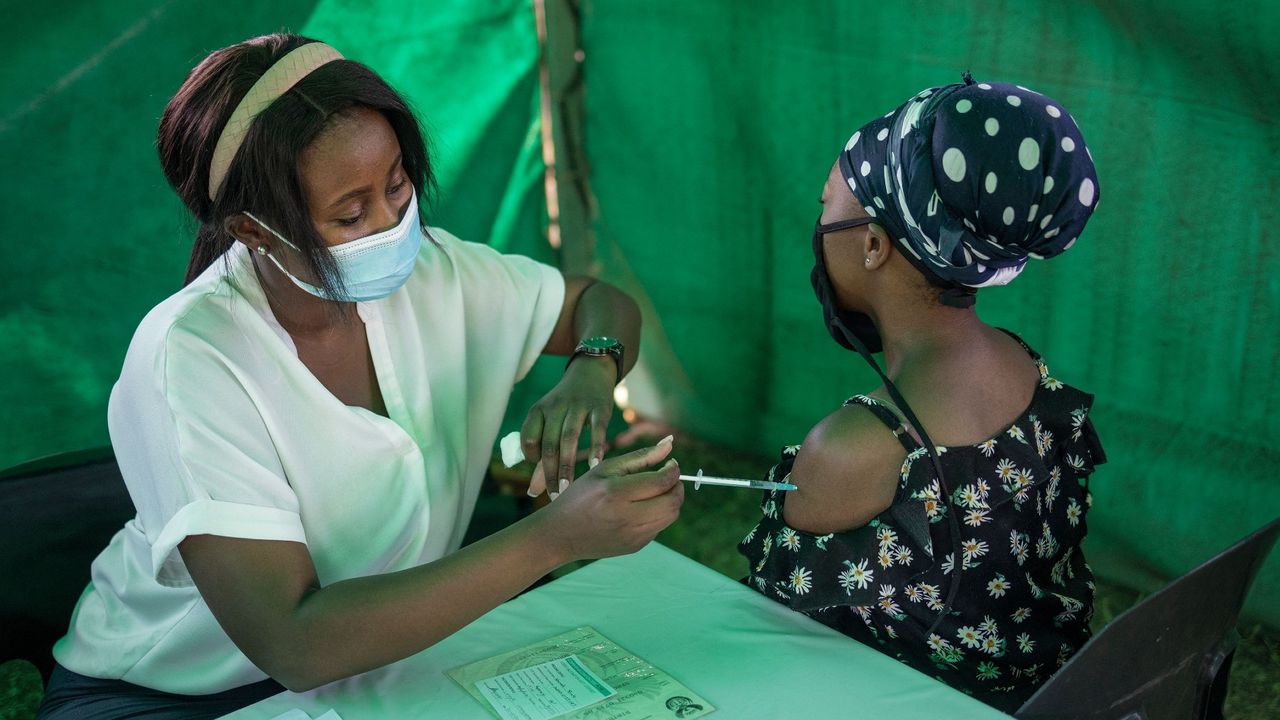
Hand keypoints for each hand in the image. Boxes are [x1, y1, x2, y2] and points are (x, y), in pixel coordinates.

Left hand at [521, 355, 616, 498]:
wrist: (591, 372)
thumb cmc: (566, 405)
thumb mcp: (549, 422)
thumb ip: (541, 456)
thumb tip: (532, 492)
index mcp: (539, 410)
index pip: (528, 439)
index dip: (532, 459)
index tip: (541, 474)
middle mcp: (556, 407)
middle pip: (549, 443)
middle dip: (550, 472)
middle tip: (554, 496)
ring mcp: (579, 406)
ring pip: (569, 438)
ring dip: (567, 465)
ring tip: (568, 488)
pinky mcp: (600, 408)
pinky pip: (597, 430)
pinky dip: (595, 448)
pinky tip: (595, 466)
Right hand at [535, 437, 682, 560]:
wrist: (560, 534)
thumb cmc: (581, 495)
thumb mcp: (605, 469)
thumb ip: (640, 456)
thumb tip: (669, 443)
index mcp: (616, 493)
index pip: (662, 481)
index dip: (673, 470)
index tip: (671, 463)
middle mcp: (627, 517)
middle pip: (673, 502)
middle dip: (678, 486)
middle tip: (668, 477)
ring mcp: (632, 536)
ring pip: (671, 516)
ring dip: (670, 501)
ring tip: (655, 491)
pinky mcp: (635, 547)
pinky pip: (659, 527)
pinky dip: (657, 514)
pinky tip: (640, 508)